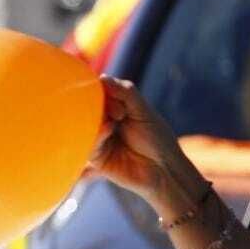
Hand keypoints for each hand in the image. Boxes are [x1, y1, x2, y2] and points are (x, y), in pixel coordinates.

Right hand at [83, 77, 203, 216]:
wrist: (165, 170)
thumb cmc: (157, 139)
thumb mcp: (143, 111)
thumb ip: (126, 93)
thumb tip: (102, 77)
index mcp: (114, 109)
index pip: (98, 92)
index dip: (102, 89)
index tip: (117, 94)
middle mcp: (103, 122)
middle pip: (87, 107)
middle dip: (100, 104)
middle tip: (120, 111)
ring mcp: (98, 139)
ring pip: (84, 125)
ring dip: (97, 118)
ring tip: (116, 120)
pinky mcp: (97, 157)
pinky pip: (88, 144)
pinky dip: (97, 134)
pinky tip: (108, 129)